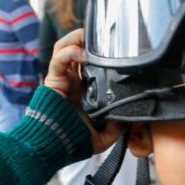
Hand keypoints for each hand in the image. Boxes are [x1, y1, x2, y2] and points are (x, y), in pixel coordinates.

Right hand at [46, 29, 121, 153]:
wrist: (53, 147)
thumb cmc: (73, 141)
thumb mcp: (103, 137)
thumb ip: (117, 127)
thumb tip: (131, 120)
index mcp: (84, 89)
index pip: (91, 64)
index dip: (99, 53)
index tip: (114, 48)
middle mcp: (72, 81)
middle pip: (76, 50)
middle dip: (87, 39)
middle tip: (102, 36)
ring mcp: (62, 79)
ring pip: (64, 48)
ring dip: (76, 39)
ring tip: (88, 37)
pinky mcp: (53, 80)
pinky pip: (58, 60)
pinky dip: (69, 52)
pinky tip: (81, 54)